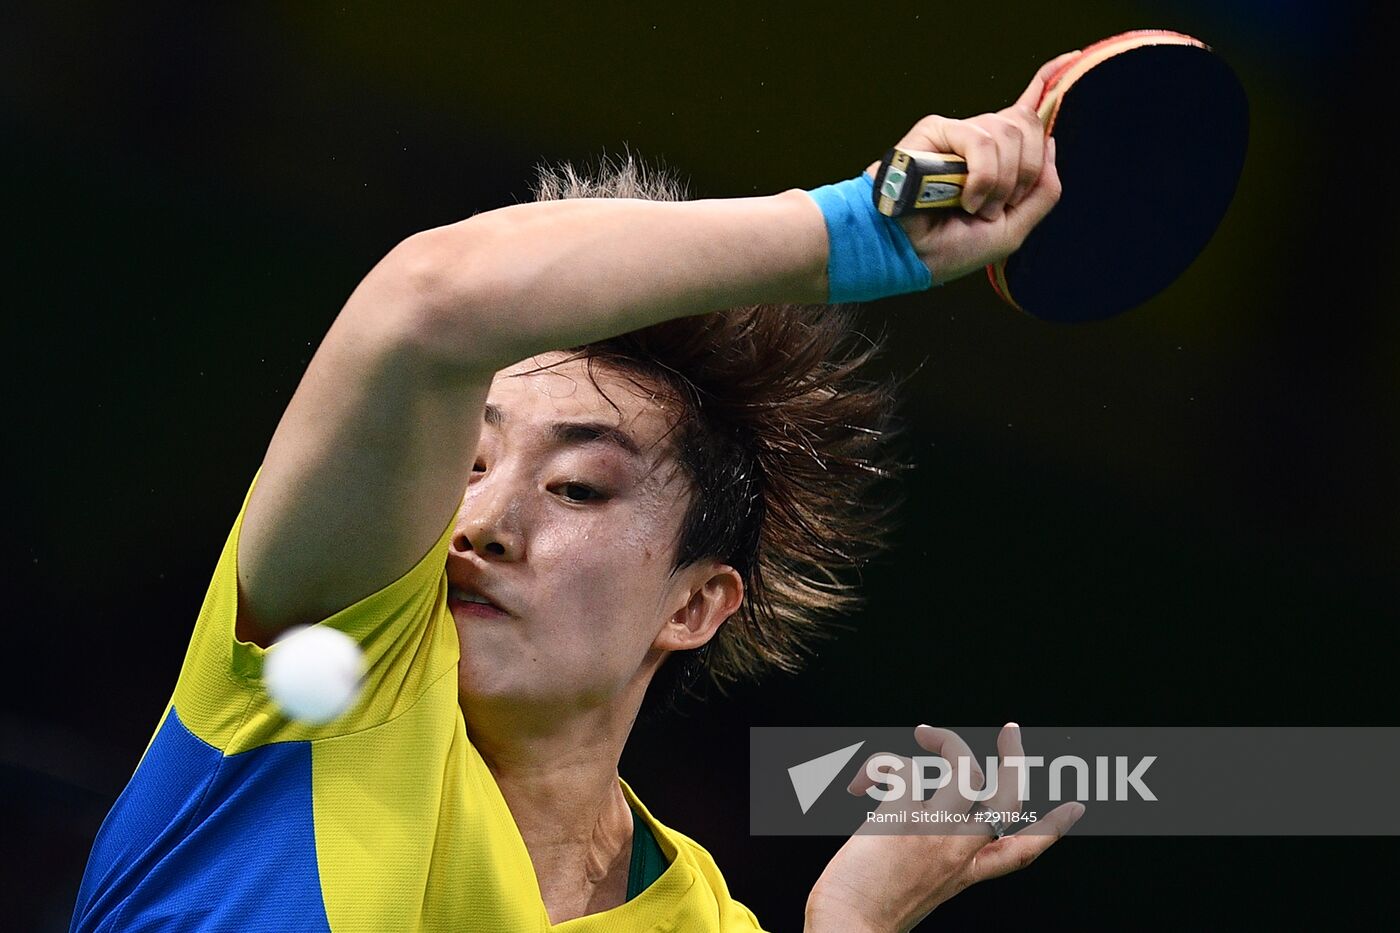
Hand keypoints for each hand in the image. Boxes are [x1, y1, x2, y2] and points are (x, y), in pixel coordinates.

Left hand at [804, 723, 1083, 932]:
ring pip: (965, 768)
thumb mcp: (917, 888)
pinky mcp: (902, 815)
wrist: (847, 928)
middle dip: (1015, 758)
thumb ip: (931, 857)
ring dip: (947, 740)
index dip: (1052, 829)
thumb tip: (917, 810)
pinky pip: (904, 768)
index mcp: (964, 874)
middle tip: (1011, 731)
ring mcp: (934, 831)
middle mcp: (957, 851)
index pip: (1022, 852)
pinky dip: (880, 765)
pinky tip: (860, 784)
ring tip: (923, 734)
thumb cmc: (868, 913)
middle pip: (1008, 799)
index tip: (1074, 807)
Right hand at [863, 51, 1079, 284]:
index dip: (1048, 80)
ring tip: (974, 208)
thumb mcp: (1013, 228)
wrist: (910, 255)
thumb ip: (1042, 190)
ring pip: (1009, 133)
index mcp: (997, 160)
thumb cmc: (951, 247)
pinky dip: (982, 176)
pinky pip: (980, 140)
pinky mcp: (936, 129)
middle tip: (999, 206)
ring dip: (1001, 183)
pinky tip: (964, 198)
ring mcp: (959, 134)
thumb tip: (1050, 141)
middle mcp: (979, 140)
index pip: (1025, 113)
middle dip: (1026, 172)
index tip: (1070, 55)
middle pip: (1028, 125)